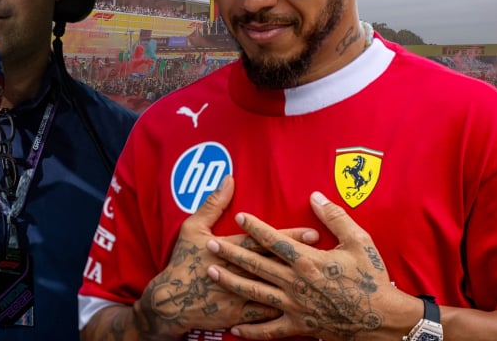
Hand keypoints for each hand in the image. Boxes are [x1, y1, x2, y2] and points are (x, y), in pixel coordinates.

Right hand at [133, 176, 320, 339]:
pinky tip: (303, 310)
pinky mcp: (239, 316)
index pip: (265, 241)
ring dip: (299, 284)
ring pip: (276, 290)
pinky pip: (266, 316)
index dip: (290, 236)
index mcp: (229, 249)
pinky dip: (284, 313)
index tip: (312, 231)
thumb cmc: (182, 261)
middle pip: (276, 264)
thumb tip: (228, 179)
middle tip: (326, 253)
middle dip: (302, 258)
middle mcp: (238, 272)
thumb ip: (213, 204)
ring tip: (321, 280)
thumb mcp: (193, 228)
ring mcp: (240, 296)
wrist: (170, 301)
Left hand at [206, 191, 417, 340]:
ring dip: (231, 282)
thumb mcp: (359, 241)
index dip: (255, 227)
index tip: (239, 216)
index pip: (274, 240)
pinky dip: (251, 331)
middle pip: (256, 264)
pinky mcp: (299, 327)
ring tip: (211, 272)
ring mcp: (295, 307)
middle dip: (231, 252)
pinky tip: (233, 328)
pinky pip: (269, 330)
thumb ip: (334, 216)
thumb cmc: (372, 278)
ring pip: (255, 293)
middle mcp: (296, 283)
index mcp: (308, 260)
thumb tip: (314, 195)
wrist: (383, 319)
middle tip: (210, 243)